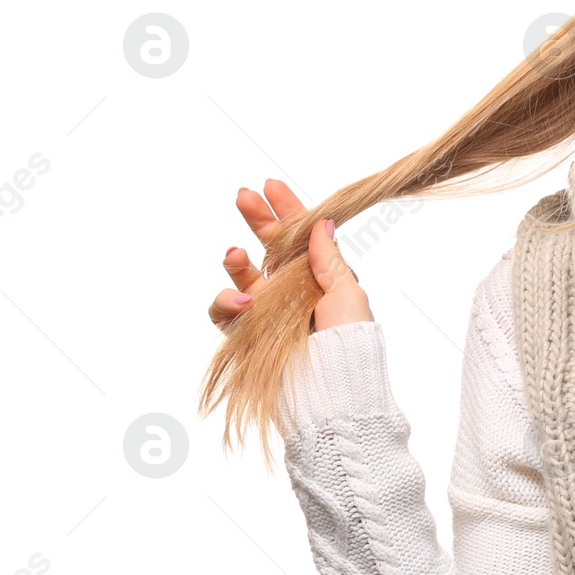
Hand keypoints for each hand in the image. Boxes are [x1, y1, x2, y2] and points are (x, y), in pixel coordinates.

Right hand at [208, 179, 373, 332]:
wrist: (332, 389)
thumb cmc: (348, 342)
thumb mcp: (346, 294)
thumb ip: (328, 260)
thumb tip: (322, 222)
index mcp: (322, 280)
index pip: (302, 239)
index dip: (288, 211)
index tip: (271, 185)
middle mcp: (294, 294)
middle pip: (269, 250)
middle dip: (257, 220)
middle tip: (244, 195)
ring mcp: (269, 314)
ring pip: (242, 278)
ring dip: (236, 263)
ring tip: (235, 253)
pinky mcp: (248, 335)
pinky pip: (226, 313)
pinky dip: (226, 304)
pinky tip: (241, 302)